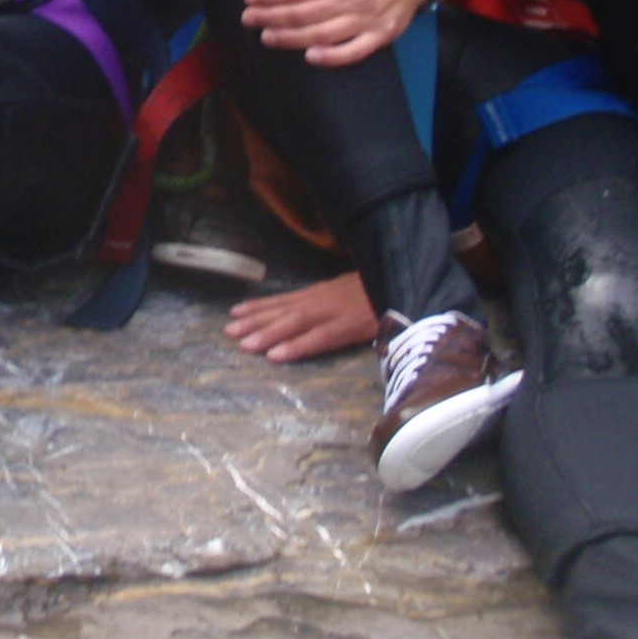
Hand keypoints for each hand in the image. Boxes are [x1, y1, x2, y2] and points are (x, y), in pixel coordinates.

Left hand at [223, 272, 377, 362]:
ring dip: (267, 334)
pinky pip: (319, 339)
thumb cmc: (384, 289)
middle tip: (228, 331)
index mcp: (324, 293)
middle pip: (283, 311)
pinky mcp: (350, 327)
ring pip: (294, 324)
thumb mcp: (353, 290)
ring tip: (244, 344)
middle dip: (255, 321)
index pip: (286, 299)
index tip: (235, 312)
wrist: (409, 283)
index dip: (260, 306)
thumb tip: (315, 309)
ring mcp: (335, 312)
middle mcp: (323, 300)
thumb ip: (334, 299)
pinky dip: (297, 346)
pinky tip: (277, 355)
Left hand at [240, 0, 428, 65]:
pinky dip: (332, 57)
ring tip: (268, 37)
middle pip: (306, 13)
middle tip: (249, 19)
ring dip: (292, 39)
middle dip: (272, 17)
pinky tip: (310, 57)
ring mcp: (369, 20)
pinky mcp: (380, 36)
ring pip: (324, 34)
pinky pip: (355, 51)